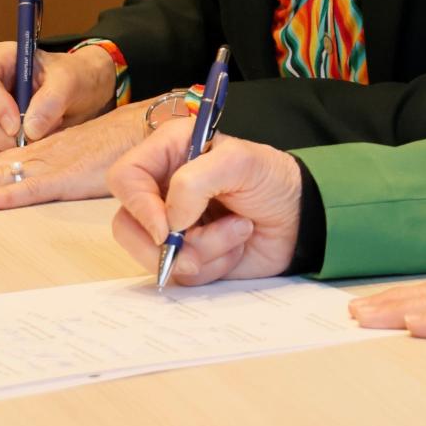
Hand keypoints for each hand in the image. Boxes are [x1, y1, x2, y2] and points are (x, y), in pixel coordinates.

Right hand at [0, 41, 115, 147]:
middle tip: (29, 141)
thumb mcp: (71, 81)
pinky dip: (17, 150)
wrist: (88, 91)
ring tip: (45, 131)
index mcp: (2, 59)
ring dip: (12, 143)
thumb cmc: (78, 76)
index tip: (17, 125)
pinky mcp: (0, 128)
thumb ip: (52, 100)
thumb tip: (29, 130)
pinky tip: (40, 139)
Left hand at [0, 100, 148, 207]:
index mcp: (52, 147)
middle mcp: (47, 153)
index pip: (7, 160)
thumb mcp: (94, 150)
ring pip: (4, 176)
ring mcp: (55, 164)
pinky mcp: (68, 177)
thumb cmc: (127, 140)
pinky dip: (5, 196)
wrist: (149, 126)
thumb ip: (76, 162)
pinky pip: (30, 189)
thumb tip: (69, 175)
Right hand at [108, 119, 301, 285]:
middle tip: (199, 251)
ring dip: (202, 251)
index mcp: (169, 152)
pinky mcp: (185, 254)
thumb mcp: (241, 162)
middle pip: (127, 225)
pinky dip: (213, 265)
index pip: (125, 177)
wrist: (300, 218)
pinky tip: (236, 246)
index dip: (138, 205)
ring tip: (238, 232)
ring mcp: (172, 225)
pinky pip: (179, 273)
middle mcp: (163, 188)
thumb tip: (169, 220)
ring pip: (152, 254)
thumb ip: (196, 181)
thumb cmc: (272, 179)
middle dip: (166, 244)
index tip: (167, 227)